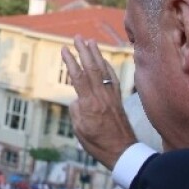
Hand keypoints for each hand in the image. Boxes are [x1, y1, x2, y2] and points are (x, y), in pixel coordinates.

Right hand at [60, 36, 136, 168]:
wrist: (123, 152)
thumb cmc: (98, 144)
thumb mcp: (79, 130)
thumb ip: (76, 110)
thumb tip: (77, 98)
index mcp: (89, 104)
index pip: (78, 77)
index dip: (71, 61)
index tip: (64, 49)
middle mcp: (101, 97)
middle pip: (91, 68)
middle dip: (83, 51)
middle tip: (77, 37)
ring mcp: (111, 97)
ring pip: (103, 70)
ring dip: (96, 54)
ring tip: (90, 41)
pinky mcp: (117, 99)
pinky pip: (113, 78)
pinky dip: (107, 66)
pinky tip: (103, 60)